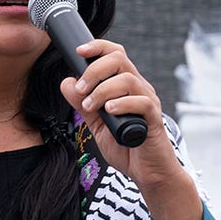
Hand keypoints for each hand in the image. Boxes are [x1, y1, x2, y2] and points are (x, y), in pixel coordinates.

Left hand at [58, 39, 185, 188]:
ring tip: (91, 106)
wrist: (147, 172)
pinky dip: (122, 103)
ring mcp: (148, 102)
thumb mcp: (96, 125)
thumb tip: (67, 82)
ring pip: (128, 79)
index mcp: (125, 86)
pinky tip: (109, 111)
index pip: (115, 54)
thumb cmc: (126, 147)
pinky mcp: (154, 118)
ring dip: (103, 90)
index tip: (79, 52)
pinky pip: (141, 102)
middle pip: (119, 59)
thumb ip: (82, 105)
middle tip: (82, 89)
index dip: (98, 47)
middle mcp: (139, 88)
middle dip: (94, 70)